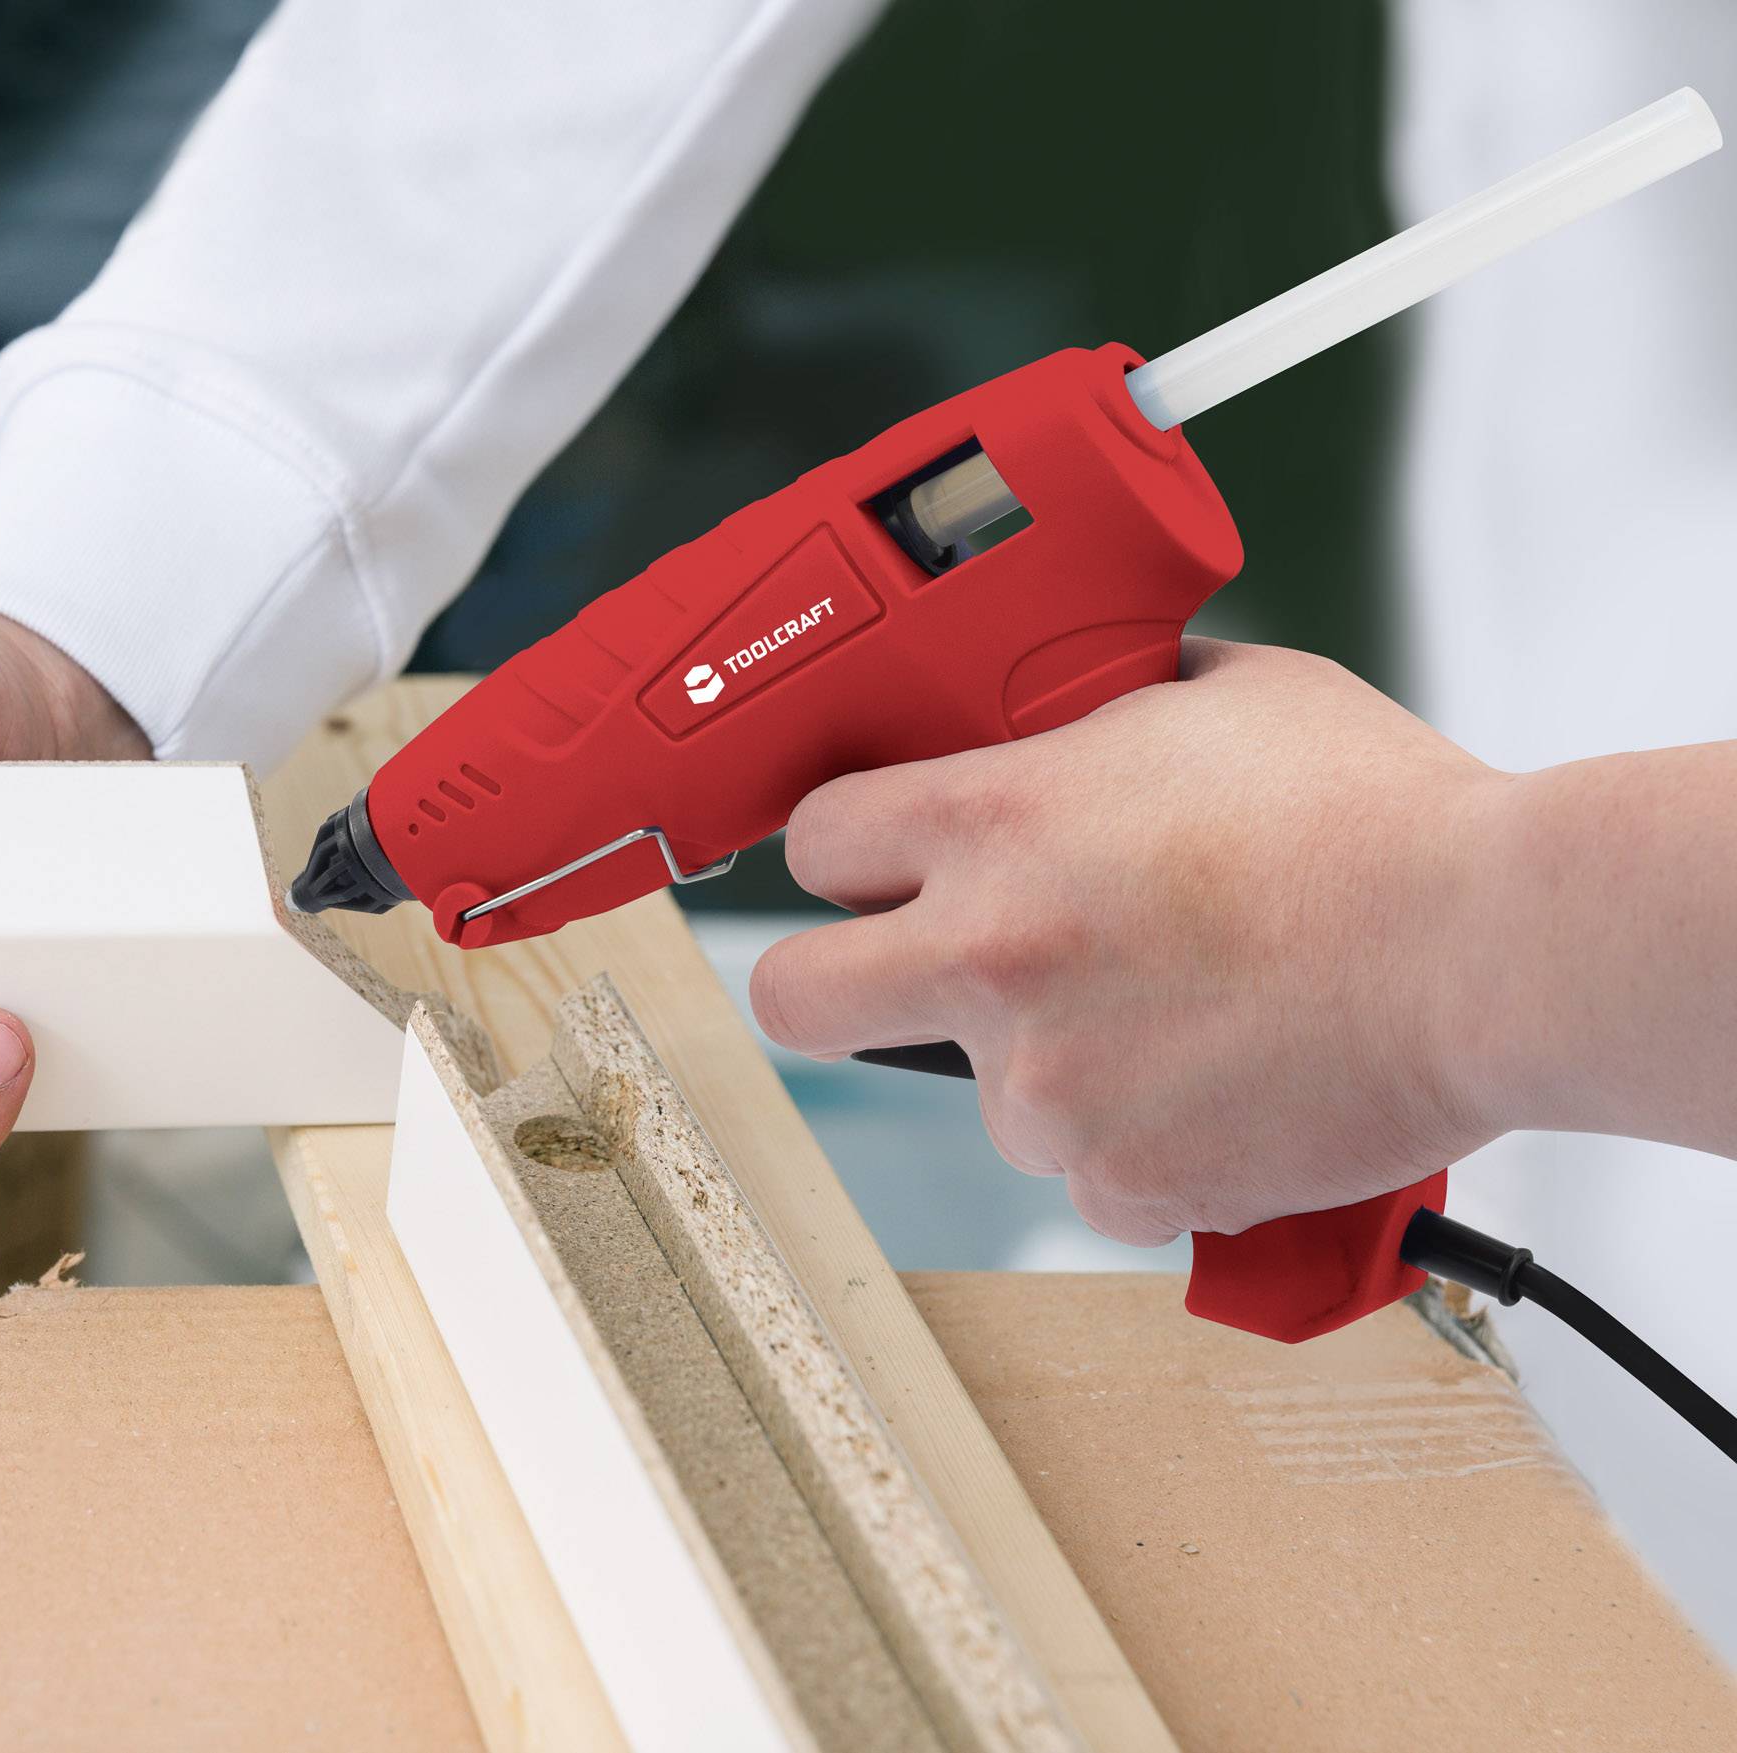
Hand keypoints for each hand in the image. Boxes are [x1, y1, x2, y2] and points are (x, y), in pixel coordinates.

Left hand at [751, 640, 1506, 1246]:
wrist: (1490, 947)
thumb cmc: (1378, 814)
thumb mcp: (1222, 694)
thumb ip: (1112, 709)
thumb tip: (1084, 706)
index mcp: (993, 821)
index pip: (815, 840)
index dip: (847, 853)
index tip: (878, 870)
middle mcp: (987, 956)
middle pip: (793, 996)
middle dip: (829, 983)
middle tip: (900, 977)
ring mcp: (1042, 1083)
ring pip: (984, 1092)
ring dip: (1050, 1067)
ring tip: (1178, 1019)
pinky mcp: (1117, 1180)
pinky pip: (1090, 1175)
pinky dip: (1141, 1147)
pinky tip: (1219, 1087)